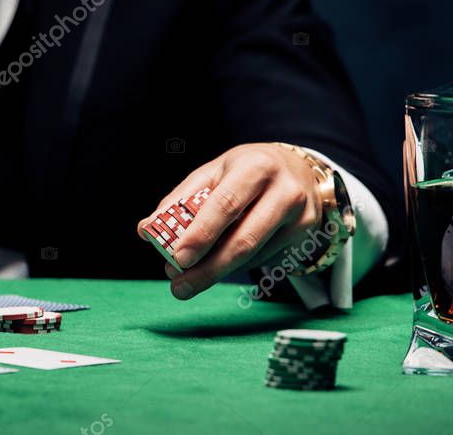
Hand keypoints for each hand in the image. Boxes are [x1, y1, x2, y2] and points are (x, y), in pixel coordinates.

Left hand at [137, 143, 325, 300]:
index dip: (201, 234)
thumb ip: (180, 200)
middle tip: (178, 285)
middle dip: (207, 268)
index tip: (178, 258)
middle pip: (244, 240)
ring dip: (217, 272)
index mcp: (254, 166)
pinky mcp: (306, 236)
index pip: (226, 204)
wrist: (299, 169)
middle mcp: (284, 190)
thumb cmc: (245, 170)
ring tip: (187, 281)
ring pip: (254, 256)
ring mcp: (300, 216)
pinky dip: (236, 265)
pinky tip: (219, 263)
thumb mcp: (214, 172)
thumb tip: (146, 230)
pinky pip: (264, 260)